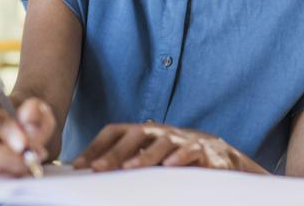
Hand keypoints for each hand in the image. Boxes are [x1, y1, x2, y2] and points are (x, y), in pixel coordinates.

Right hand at [0, 90, 54, 176]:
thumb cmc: (28, 114)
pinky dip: (13, 172)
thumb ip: (34, 110)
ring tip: (34, 157)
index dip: (0, 128)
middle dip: (10, 156)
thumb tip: (27, 115)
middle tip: (35, 156)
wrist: (27, 126)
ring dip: (15, 165)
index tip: (24, 143)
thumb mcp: (37, 108)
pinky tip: (25, 164)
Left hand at [73, 123, 264, 173]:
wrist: (225, 157)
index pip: (115, 131)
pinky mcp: (207, 152)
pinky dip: (181, 158)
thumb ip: (128, 162)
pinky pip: (192, 152)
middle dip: (113, 152)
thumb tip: (92, 173)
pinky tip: (170, 167)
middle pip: (134, 135)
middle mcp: (161, 132)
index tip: (79, 165)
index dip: (96, 146)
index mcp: (145, 132)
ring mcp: (184, 139)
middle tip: (96, 170)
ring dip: (144, 156)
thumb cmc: (179, 159)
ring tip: (129, 168)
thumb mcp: (152, 158)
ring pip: (162, 142)